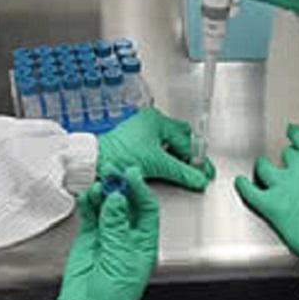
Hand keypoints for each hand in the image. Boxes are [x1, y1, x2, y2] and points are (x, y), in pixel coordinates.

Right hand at [57, 167, 159, 299]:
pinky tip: (87, 196)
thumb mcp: (119, 258)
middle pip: (126, 203)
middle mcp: (128, 236)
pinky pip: (91, 216)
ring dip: (103, 193)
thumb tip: (116, 200)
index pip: (146, 208)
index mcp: (145, 242)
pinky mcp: (90, 239)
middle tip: (112, 170)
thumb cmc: (114, 297)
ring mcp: (108, 236)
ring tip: (97, 184)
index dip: (139, 189)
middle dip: (120, 186)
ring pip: (107, 207)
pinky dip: (88, 204)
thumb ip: (115, 226)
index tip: (131, 173)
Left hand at [97, 107, 215, 189]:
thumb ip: (182, 172)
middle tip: (197, 169)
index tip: (204, 172)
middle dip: (189, 154)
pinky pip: (156, 147)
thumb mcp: (157, 164)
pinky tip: (166, 168)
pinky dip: (165, 157)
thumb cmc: (118, 155)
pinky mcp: (133, 142)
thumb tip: (198, 179)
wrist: (94, 162)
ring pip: (167, 142)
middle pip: (179, 137)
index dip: (197, 159)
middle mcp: (149, 122)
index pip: (186, 141)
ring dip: (177, 156)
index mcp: (157, 120)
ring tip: (183, 171)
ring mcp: (140, 131)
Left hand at [236, 124, 298, 257]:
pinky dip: (243, 186)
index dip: (295, 134)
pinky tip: (240, 183)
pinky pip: (250, 192)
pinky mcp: (271, 206)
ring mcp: (282, 187)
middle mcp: (298, 169)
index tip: (292, 132)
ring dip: (262, 168)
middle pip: (285, 155)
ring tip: (261, 167)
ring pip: (264, 168)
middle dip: (286, 158)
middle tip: (286, 160)